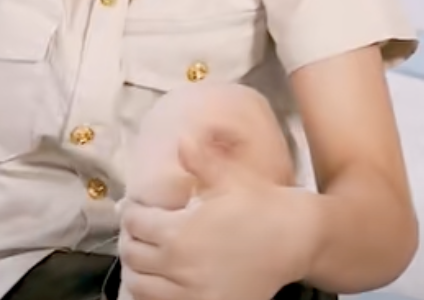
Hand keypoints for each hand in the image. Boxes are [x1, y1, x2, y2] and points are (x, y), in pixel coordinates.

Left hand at [119, 135, 313, 299]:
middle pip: (133, 256)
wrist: (293, 239)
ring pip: (141, 287)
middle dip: (131, 239)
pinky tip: (162, 278)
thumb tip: (182, 139)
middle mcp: (181, 267)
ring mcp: (193, 294)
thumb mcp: (227, 178)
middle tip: (138, 229)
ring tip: (146, 254)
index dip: (130, 213)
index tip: (135, 208)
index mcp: (180, 232)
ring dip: (137, 270)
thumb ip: (200, 160)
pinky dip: (154, 293)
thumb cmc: (258, 203)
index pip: (134, 225)